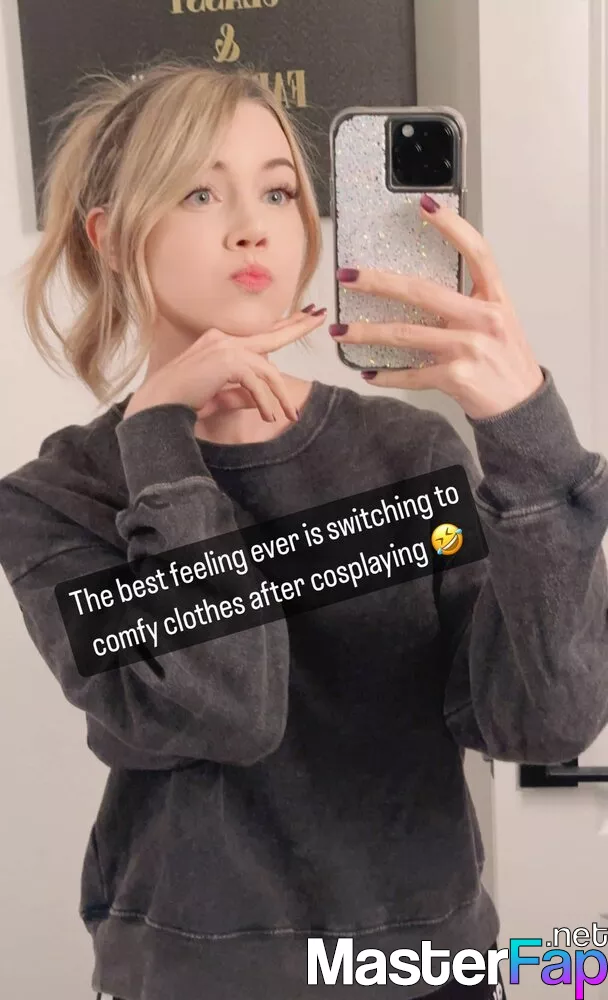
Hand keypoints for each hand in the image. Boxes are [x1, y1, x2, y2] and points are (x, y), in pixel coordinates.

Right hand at [124, 305, 325, 424]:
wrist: (157, 405)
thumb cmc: (182, 401)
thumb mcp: (220, 395)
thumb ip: (243, 393)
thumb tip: (267, 401)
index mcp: (220, 341)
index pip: (258, 333)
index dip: (283, 325)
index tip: (304, 316)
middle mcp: (224, 338)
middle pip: (270, 335)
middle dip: (297, 327)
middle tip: (320, 318)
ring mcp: (225, 348)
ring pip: (268, 370)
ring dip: (281, 396)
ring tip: (291, 416)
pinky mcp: (227, 363)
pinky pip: (257, 384)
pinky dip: (265, 402)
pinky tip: (269, 417)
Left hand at [329, 195, 543, 419]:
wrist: (522, 405)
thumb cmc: (507, 361)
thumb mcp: (499, 321)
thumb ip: (468, 302)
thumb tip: (419, 288)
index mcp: (495, 298)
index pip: (477, 252)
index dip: (452, 226)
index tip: (425, 206)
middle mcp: (483, 318)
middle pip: (422, 292)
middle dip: (378, 283)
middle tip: (347, 276)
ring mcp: (469, 348)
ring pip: (406, 335)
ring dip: (367, 333)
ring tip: (340, 332)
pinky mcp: (456, 377)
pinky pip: (412, 373)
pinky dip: (386, 376)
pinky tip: (368, 373)